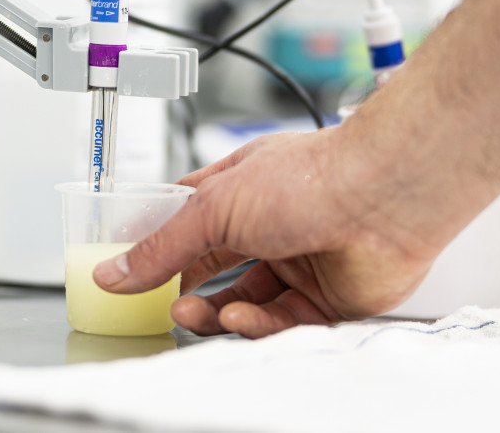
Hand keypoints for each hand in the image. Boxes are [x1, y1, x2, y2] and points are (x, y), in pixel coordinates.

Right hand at [92, 127, 447, 337]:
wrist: (383, 199)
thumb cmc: (310, 178)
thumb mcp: (213, 208)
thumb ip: (162, 246)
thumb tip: (116, 271)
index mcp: (241, 187)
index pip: (189, 218)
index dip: (161, 242)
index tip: (130, 266)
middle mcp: (270, 223)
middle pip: (215, 266)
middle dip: (184, 287)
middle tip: (159, 302)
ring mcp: (298, 261)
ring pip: (244, 299)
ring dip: (214, 311)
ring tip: (189, 315)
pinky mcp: (325, 298)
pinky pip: (279, 320)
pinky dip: (254, 322)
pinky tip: (239, 316)